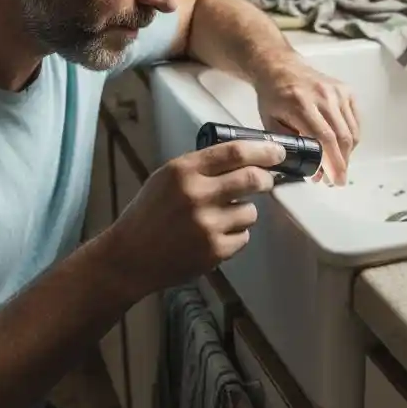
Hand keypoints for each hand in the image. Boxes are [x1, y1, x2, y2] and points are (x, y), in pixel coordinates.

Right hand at [105, 139, 285, 293]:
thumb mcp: (166, 178)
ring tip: (221, 217)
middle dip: (266, 179)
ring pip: (250, 211)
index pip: (235, 152)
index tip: (276, 152)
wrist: (130, 257)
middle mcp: (197, 195)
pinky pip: (244, 236)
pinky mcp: (215, 251)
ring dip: (244, 211)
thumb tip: (244, 157)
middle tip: (265, 180)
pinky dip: (235, 235)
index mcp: (183, 171)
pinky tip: (213, 236)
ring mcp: (207, 225)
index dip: (263, 150)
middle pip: (252, 178)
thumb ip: (201, 166)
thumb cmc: (149, 214)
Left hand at [253, 56, 360, 184]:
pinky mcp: (346, 91)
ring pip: (351, 131)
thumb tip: (311, 171)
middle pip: (342, 137)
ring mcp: (337, 92)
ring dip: (347, 153)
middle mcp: (323, 96)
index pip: (324, 138)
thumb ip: (288, 146)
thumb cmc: (273, 96)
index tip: (335, 180)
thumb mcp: (269, 122)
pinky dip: (351, 138)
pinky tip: (341, 147)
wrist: (281, 67)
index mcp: (300, 104)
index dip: (333, 163)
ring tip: (337, 166)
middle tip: (336, 180)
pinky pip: (355, 121)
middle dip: (342, 163)